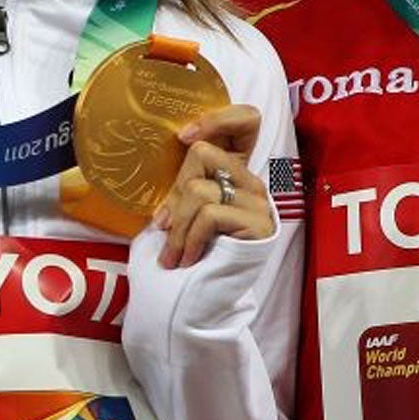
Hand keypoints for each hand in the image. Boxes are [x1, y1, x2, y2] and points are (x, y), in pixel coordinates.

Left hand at [151, 103, 274, 268]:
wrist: (203, 301)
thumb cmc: (190, 254)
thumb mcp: (184, 210)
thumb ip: (185, 181)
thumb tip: (159, 157)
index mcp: (236, 171)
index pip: (246, 119)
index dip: (216, 118)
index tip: (182, 137)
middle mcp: (252, 181)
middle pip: (203, 153)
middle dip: (174, 193)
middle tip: (165, 226)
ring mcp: (259, 202)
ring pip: (198, 188)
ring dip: (177, 226)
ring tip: (173, 253)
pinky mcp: (258, 225)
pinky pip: (208, 214)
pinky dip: (189, 238)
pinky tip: (188, 259)